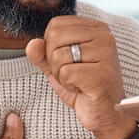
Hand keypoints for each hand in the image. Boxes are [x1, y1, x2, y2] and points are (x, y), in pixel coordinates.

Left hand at [26, 16, 137, 138]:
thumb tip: (32, 43)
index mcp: (96, 28)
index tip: (69, 62)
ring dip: (61, 75)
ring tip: (79, 82)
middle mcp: (104, 36)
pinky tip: (82, 89)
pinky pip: (65, 73)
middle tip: (72, 74)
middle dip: (54, 61)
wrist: (105, 114)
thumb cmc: (84, 88)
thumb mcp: (58, 67)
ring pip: (58, 56)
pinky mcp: (102, 73)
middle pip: (54, 37)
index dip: (51, 46)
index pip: (56, 24)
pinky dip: (68, 85)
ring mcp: (106, 54)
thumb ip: (42, 53)